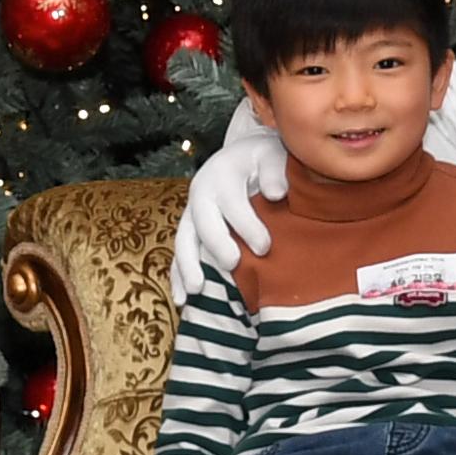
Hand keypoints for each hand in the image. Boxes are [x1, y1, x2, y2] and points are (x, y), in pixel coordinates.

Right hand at [168, 123, 290, 302]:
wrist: (244, 156)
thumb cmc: (263, 159)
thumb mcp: (272, 155)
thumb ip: (275, 171)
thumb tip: (277, 193)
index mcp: (222, 173)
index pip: (232, 202)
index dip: (246, 225)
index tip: (264, 247)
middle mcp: (201, 193)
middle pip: (202, 221)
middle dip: (216, 243)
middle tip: (232, 264)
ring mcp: (192, 213)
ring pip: (184, 240)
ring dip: (187, 265)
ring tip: (195, 291)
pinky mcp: (190, 230)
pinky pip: (180, 254)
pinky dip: (178, 276)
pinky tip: (183, 300)